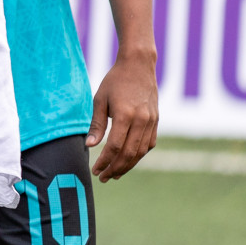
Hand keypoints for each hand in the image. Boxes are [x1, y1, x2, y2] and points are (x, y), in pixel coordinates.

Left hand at [87, 53, 158, 180]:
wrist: (138, 66)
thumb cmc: (114, 82)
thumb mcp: (100, 100)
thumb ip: (96, 124)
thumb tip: (90, 146)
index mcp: (126, 115)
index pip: (115, 146)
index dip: (105, 161)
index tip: (96, 170)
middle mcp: (142, 121)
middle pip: (129, 153)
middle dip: (116, 169)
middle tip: (103, 178)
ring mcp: (152, 122)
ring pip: (141, 152)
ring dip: (128, 166)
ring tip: (114, 174)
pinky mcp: (156, 122)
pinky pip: (148, 144)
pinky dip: (138, 155)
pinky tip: (127, 160)